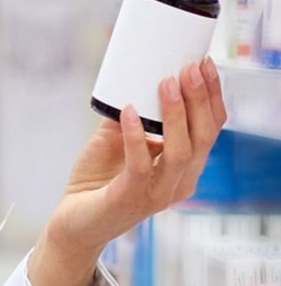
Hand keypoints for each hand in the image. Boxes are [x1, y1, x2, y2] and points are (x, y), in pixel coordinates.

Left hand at [28, 57, 226, 285]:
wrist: (74, 221)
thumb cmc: (99, 180)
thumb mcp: (116, 140)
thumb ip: (129, 117)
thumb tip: (130, 81)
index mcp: (184, 167)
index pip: (210, 130)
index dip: (212, 97)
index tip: (205, 64)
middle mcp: (179, 181)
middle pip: (203, 137)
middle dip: (199, 99)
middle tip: (189, 68)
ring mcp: (158, 193)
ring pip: (181, 152)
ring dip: (175, 114)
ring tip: (166, 83)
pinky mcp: (130, 198)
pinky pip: (141, 166)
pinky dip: (136, 136)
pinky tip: (129, 111)